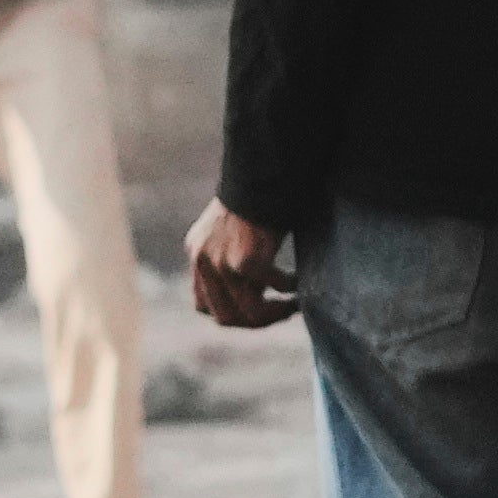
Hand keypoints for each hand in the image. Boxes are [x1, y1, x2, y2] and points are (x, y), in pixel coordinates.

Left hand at [184, 199, 302, 331]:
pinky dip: (289, 290)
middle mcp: (202, 261)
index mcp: (197, 254)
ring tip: (293, 305)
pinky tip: (300, 281)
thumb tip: (256, 285)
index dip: (232, 313)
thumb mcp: (232, 231)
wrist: (260, 174)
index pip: (203, 304)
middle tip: (280, 313)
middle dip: (255, 322)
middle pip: (223, 317)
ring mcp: (222, 263)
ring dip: (275, 313)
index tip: (258, 307)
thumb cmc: (255, 198)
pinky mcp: (245, 261)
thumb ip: (232, 256)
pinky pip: (272, 289)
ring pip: (248, 313)